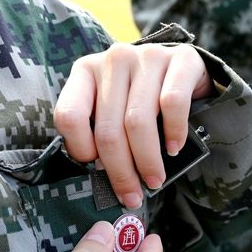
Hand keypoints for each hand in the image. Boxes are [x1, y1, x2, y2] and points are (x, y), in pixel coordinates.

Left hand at [54, 44, 213, 208]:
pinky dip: (173, 133)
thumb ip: (99, 132)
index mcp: (85, 71)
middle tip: (132, 195)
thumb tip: (103, 176)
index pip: (69, 116)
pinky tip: (174, 148)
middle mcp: (114, 59)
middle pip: (108, 129)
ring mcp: (147, 56)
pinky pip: (172, 104)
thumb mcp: (111, 107)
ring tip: (154, 180)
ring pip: (138, 122)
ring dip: (147, 160)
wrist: (182, 67)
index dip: (80, 150)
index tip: (97, 170)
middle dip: (120, 171)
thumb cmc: (140, 97)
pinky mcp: (181, 59)